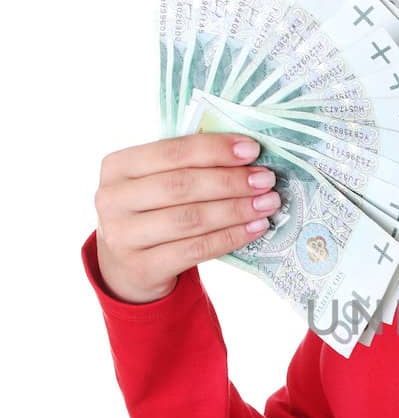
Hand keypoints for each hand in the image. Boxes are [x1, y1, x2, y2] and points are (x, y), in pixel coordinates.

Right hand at [93, 132, 280, 303]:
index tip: (252, 150)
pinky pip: (195, 250)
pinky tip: (256, 228)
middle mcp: (112, 200)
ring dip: (236, 210)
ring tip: (268, 204)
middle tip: (266, 180)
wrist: (126, 268)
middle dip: (230, 181)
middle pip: (181, 186)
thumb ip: (187, 165)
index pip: (171, 152)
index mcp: (117, 167)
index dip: (214, 149)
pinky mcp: (142, 268)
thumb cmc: (152, 213)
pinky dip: (230, 237)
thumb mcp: (155, 184)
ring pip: (190, 219)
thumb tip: (245, 152)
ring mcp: (122, 237)